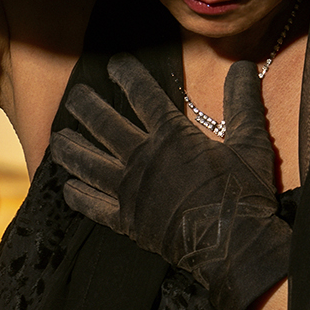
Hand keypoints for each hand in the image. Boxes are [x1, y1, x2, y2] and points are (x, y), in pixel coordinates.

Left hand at [50, 55, 291, 309]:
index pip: (143, 96)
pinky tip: (67, 188)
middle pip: (105, 126)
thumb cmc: (243, 193)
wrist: (233, 245)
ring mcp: (131, 192)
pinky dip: (79, 197)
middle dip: (87, 107)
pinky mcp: (127, 221)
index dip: (128, 76)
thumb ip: (242, 102)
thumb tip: (242, 64)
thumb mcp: (250, 142)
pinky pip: (94, 207)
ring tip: (59, 138)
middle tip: (74, 96)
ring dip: (72, 149)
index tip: (114, 64)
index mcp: (172, 137)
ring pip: (90, 164)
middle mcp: (143, 159)